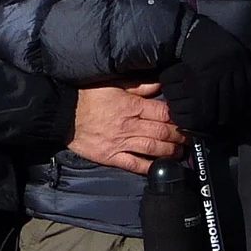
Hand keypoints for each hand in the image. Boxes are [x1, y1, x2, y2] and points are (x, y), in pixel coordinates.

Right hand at [69, 81, 185, 175]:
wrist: (61, 114)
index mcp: (131, 106)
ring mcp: (120, 143)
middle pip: (161, 132)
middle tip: (190, 137)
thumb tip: (159, 84)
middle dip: (178, 135)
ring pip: (152, 149)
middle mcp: (129, 126)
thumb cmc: (87, 96)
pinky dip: (148, 167)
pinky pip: (133, 164)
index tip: (187, 118)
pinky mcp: (111, 157)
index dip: (177, 116)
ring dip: (169, 151)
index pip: (162, 112)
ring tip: (181, 152)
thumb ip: (138, 85)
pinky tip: (159, 167)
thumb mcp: (113, 84)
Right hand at [159, 17, 250, 133]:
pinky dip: (209, 113)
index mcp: (244, 59)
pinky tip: (207, 118)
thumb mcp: (235, 41)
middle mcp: (235, 67)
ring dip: (225, 116)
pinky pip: (209, 102)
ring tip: (222, 122)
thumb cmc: (213, 38)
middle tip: (235, 121)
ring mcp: (220, 74)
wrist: (191, 31)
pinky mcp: (204, 80)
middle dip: (239, 112)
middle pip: (242, 98)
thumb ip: (250, 50)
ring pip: (227, 103)